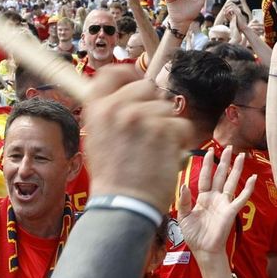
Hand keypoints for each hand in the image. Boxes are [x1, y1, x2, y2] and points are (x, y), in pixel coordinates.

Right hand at [80, 67, 198, 208]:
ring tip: (155, 148)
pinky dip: (180, 138)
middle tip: (149, 129)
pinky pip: (181, 123)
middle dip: (152, 104)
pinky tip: (168, 154)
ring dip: (166, 124)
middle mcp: (118, 108)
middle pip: (146, 86)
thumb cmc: (111, 177)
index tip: (136, 81)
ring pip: (166, 106)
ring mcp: (143, 117)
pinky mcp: (165, 130)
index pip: (113, 72)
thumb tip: (123, 97)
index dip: (128, 74)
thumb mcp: (95, 140)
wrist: (124, 204)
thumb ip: (107, 115)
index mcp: (97, 109)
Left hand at [176, 145, 256, 256]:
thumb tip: (184, 185)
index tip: (209, 151)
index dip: (207, 165)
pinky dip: (248, 188)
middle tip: (229, 147)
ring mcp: (224, 203)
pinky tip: (253, 177)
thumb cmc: (193, 235)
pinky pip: (242, 197)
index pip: (206, 177)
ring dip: (237, 169)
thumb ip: (183, 201)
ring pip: (232, 182)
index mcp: (203, 198)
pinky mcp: (231, 211)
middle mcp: (215, 198)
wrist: (203, 250)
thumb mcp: (183, 217)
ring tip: (242, 155)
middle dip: (225, 161)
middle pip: (221, 175)